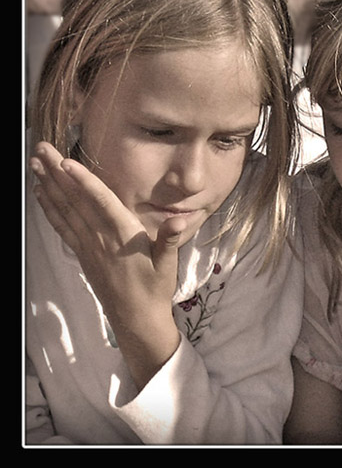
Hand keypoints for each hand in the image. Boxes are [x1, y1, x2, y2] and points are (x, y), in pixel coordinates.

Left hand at [30, 141, 182, 387]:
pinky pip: (62, 226)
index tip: (66, 162)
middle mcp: (100, 238)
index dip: (83, 181)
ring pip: (64, 211)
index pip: (100, 202)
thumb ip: (170, 239)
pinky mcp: (82, 254)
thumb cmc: (155, 288)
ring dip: (48, 186)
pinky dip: (50, 209)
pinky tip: (41, 195)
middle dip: (56, 174)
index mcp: (122, 235)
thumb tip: (180, 219)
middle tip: (40, 149)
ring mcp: (87, 246)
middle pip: (75, 201)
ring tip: (35, 164)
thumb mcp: (168, 263)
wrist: (136, 318)